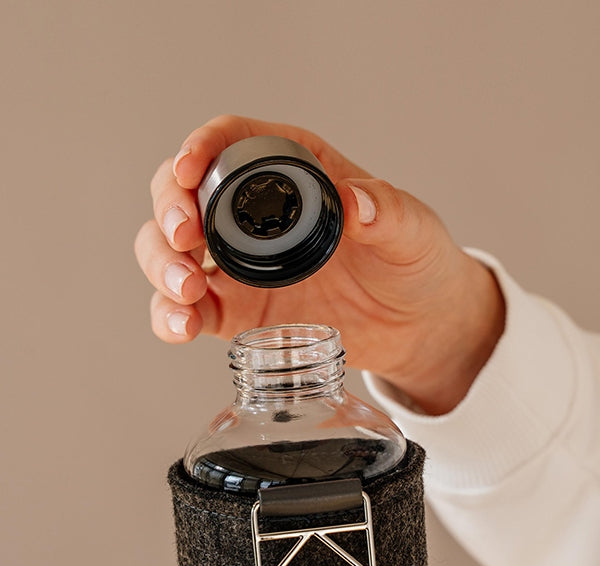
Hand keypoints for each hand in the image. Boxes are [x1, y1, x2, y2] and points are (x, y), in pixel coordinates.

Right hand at [135, 115, 504, 413]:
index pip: (230, 143)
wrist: (416, 325)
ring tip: (186, 291)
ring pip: (169, 252)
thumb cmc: (414, 263)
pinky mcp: (236, 314)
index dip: (200, 149)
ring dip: (161, 266)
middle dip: (169, 213)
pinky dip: (171, 317)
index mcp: (292, 170)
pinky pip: (187, 311)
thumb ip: (388, 212)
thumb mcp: (411, 231)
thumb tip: (358, 203)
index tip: (190, 170)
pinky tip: (182, 326)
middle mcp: (253, 215)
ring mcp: (238, 266)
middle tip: (187, 241)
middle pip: (181, 196)